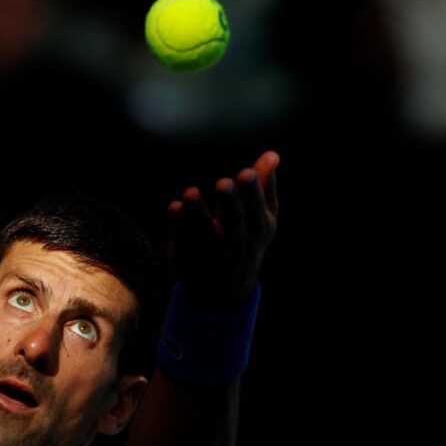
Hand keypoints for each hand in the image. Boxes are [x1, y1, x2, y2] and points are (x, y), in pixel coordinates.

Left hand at [167, 151, 278, 306]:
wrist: (225, 291)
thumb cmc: (246, 241)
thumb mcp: (262, 219)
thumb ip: (265, 187)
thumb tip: (272, 154)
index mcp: (257, 228)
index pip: (255, 209)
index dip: (251, 192)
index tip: (245, 173)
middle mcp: (236, 243)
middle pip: (233, 221)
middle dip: (228, 202)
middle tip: (223, 183)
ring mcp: (211, 252)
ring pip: (204, 232)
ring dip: (197, 213)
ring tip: (190, 193)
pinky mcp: (188, 257)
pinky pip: (182, 240)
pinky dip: (177, 225)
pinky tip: (174, 208)